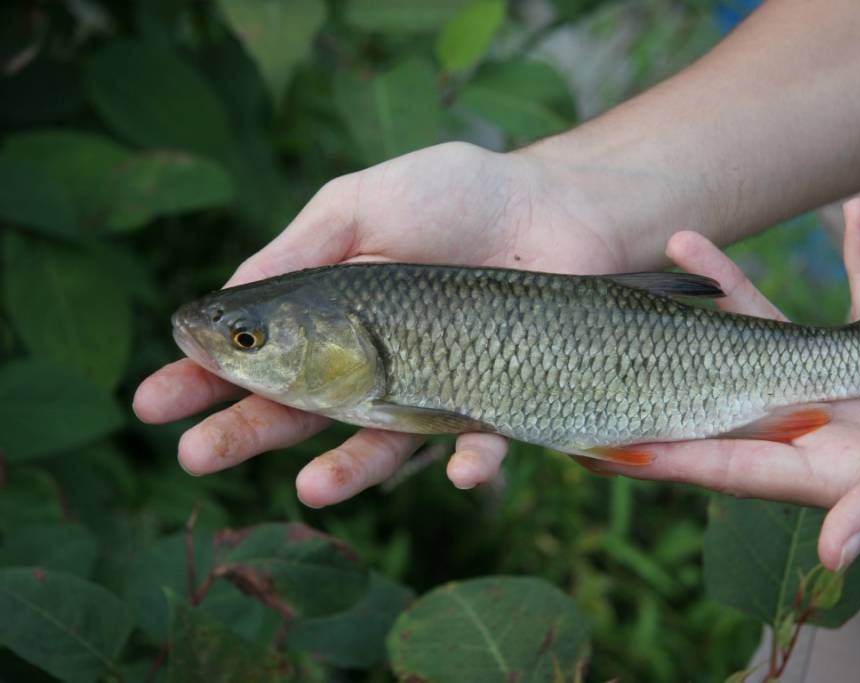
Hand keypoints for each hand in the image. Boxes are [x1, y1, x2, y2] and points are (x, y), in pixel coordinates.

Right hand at [134, 142, 642, 505]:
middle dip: (248, 434)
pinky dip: (472, 462)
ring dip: (346, 472)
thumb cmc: (458, 194)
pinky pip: (481, 443)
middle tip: (197, 457)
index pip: (257, 351)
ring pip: (380, 445)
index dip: (204, 377)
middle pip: (302, 409)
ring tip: (310, 491)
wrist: (559, 206)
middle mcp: (374, 358)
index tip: (154, 402)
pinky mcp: (495, 401)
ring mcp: (432, 386)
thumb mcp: (363, 205)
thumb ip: (302, 250)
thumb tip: (224, 298)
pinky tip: (463, 471)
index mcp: (333, 309)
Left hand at [589, 199, 859, 570]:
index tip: (594, 438)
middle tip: (616, 308)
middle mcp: (819, 429)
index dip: (658, 452)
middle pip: (724, 384)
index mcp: (822, 469)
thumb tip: (836, 548)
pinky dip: (859, 259)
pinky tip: (851, 214)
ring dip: (733, 288)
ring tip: (686, 240)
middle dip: (668, 349)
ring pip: (774, 331)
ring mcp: (848, 391)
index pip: (721, 460)